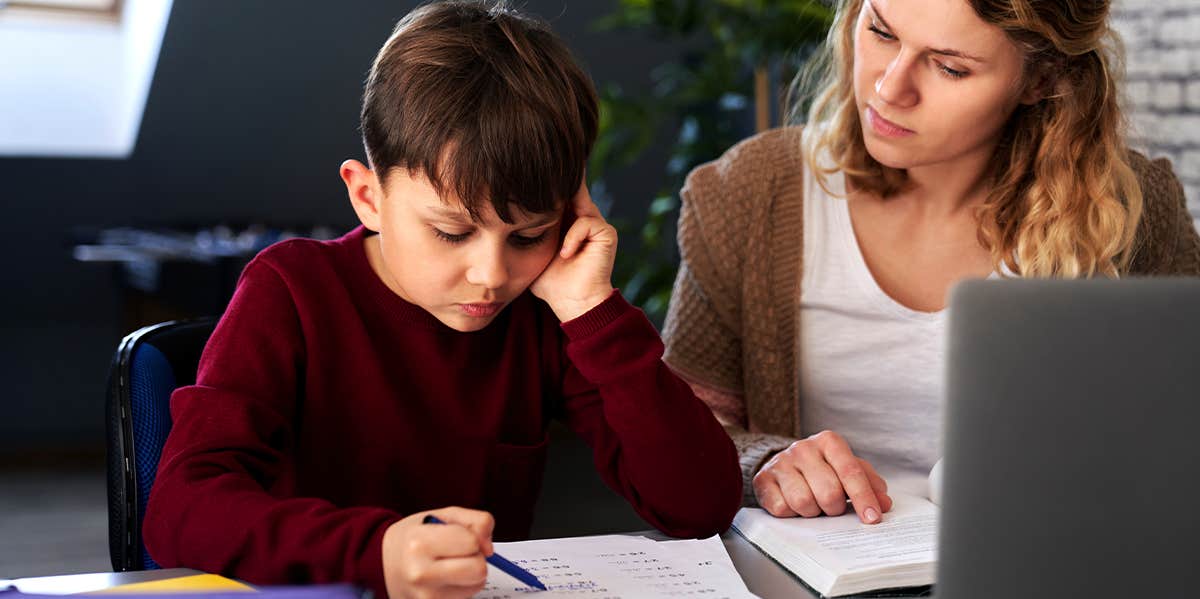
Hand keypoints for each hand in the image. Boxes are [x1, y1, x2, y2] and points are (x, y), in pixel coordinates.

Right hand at [380, 507, 494, 598]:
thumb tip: (489, 548)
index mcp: (419, 544)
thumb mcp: (442, 515)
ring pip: (477, 585)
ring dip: (471, 574)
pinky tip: (446, 579)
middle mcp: (420, 573)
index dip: (472, 537)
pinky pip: (467, 597)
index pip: (472, 542)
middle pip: (478, 569)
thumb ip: (475, 521)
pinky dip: (463, 587)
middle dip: (476, 557)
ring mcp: (426, 597)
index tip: (459, 536)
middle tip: (459, 552)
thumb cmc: (414, 537)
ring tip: (450, 565)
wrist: (382, 563)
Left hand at [529, 179, 616, 321]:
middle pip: (569, 191)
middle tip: (534, 189)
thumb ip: (525, 232)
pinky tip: (565, 254)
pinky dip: (572, 236)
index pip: (556, 196)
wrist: (572, 303)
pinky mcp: (606, 233)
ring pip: (578, 200)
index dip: (541, 190)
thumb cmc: (551, 282)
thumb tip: (502, 214)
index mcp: (567, 222)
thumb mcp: (532, 251)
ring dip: (560, 210)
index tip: (522, 189)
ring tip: (546, 224)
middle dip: (552, 191)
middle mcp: (584, 219)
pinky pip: (586, 222)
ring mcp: (596, 225)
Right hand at [753, 430, 892, 523]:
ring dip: (812, 512)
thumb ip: (869, 483)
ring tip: (813, 504)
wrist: (783, 465)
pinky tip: (794, 505)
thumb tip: (884, 502)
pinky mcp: (762, 479)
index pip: (851, 472)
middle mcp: (803, 448)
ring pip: (804, 502)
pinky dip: (792, 514)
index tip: (873, 518)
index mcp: (829, 442)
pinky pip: (782, 508)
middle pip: (829, 492)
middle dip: (835, 508)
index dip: (864, 498)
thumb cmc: (822, 469)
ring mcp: (781, 462)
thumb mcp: (847, 470)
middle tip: (833, 507)